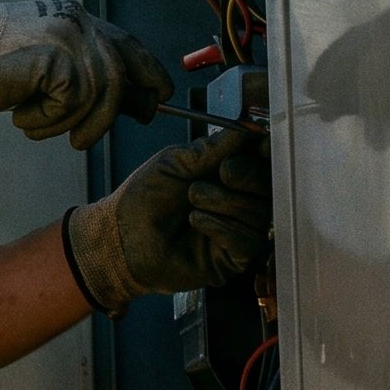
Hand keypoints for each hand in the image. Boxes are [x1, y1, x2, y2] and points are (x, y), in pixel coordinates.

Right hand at [0, 0, 173, 148]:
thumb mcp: (40, 57)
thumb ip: (76, 67)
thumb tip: (118, 97)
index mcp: (72, 16)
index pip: (125, 42)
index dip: (147, 69)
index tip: (158, 92)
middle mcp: (77, 21)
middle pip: (124, 67)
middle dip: (132, 101)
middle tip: (138, 119)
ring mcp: (69, 38)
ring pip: (101, 95)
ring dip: (73, 123)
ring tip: (40, 127)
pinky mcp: (58, 60)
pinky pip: (72, 106)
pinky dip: (46, 121)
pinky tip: (22, 116)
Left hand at [61, 126, 270, 315]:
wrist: (121, 237)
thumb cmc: (143, 199)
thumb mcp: (175, 163)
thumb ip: (213, 149)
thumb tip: (247, 131)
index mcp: (226, 175)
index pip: (261, 162)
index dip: (264, 153)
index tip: (259, 145)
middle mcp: (237, 202)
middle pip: (268, 186)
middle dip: (247, 174)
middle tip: (223, 172)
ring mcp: (238, 230)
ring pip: (258, 212)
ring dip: (224, 200)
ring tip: (193, 198)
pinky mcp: (232, 258)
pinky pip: (246, 240)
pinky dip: (221, 226)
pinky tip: (195, 220)